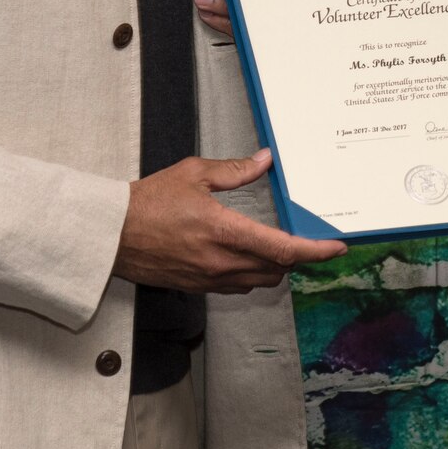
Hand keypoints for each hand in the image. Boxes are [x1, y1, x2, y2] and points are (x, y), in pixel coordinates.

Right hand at [114, 149, 345, 292]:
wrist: (112, 234)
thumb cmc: (148, 203)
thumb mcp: (194, 174)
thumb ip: (234, 171)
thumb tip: (264, 161)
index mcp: (224, 231)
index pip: (284, 249)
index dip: (316, 251)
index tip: (335, 248)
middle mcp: (221, 261)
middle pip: (279, 269)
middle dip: (298, 257)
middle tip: (307, 240)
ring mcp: (210, 278)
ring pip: (260, 281)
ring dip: (276, 267)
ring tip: (279, 246)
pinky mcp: (199, 287)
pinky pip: (239, 286)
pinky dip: (252, 274)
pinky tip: (248, 256)